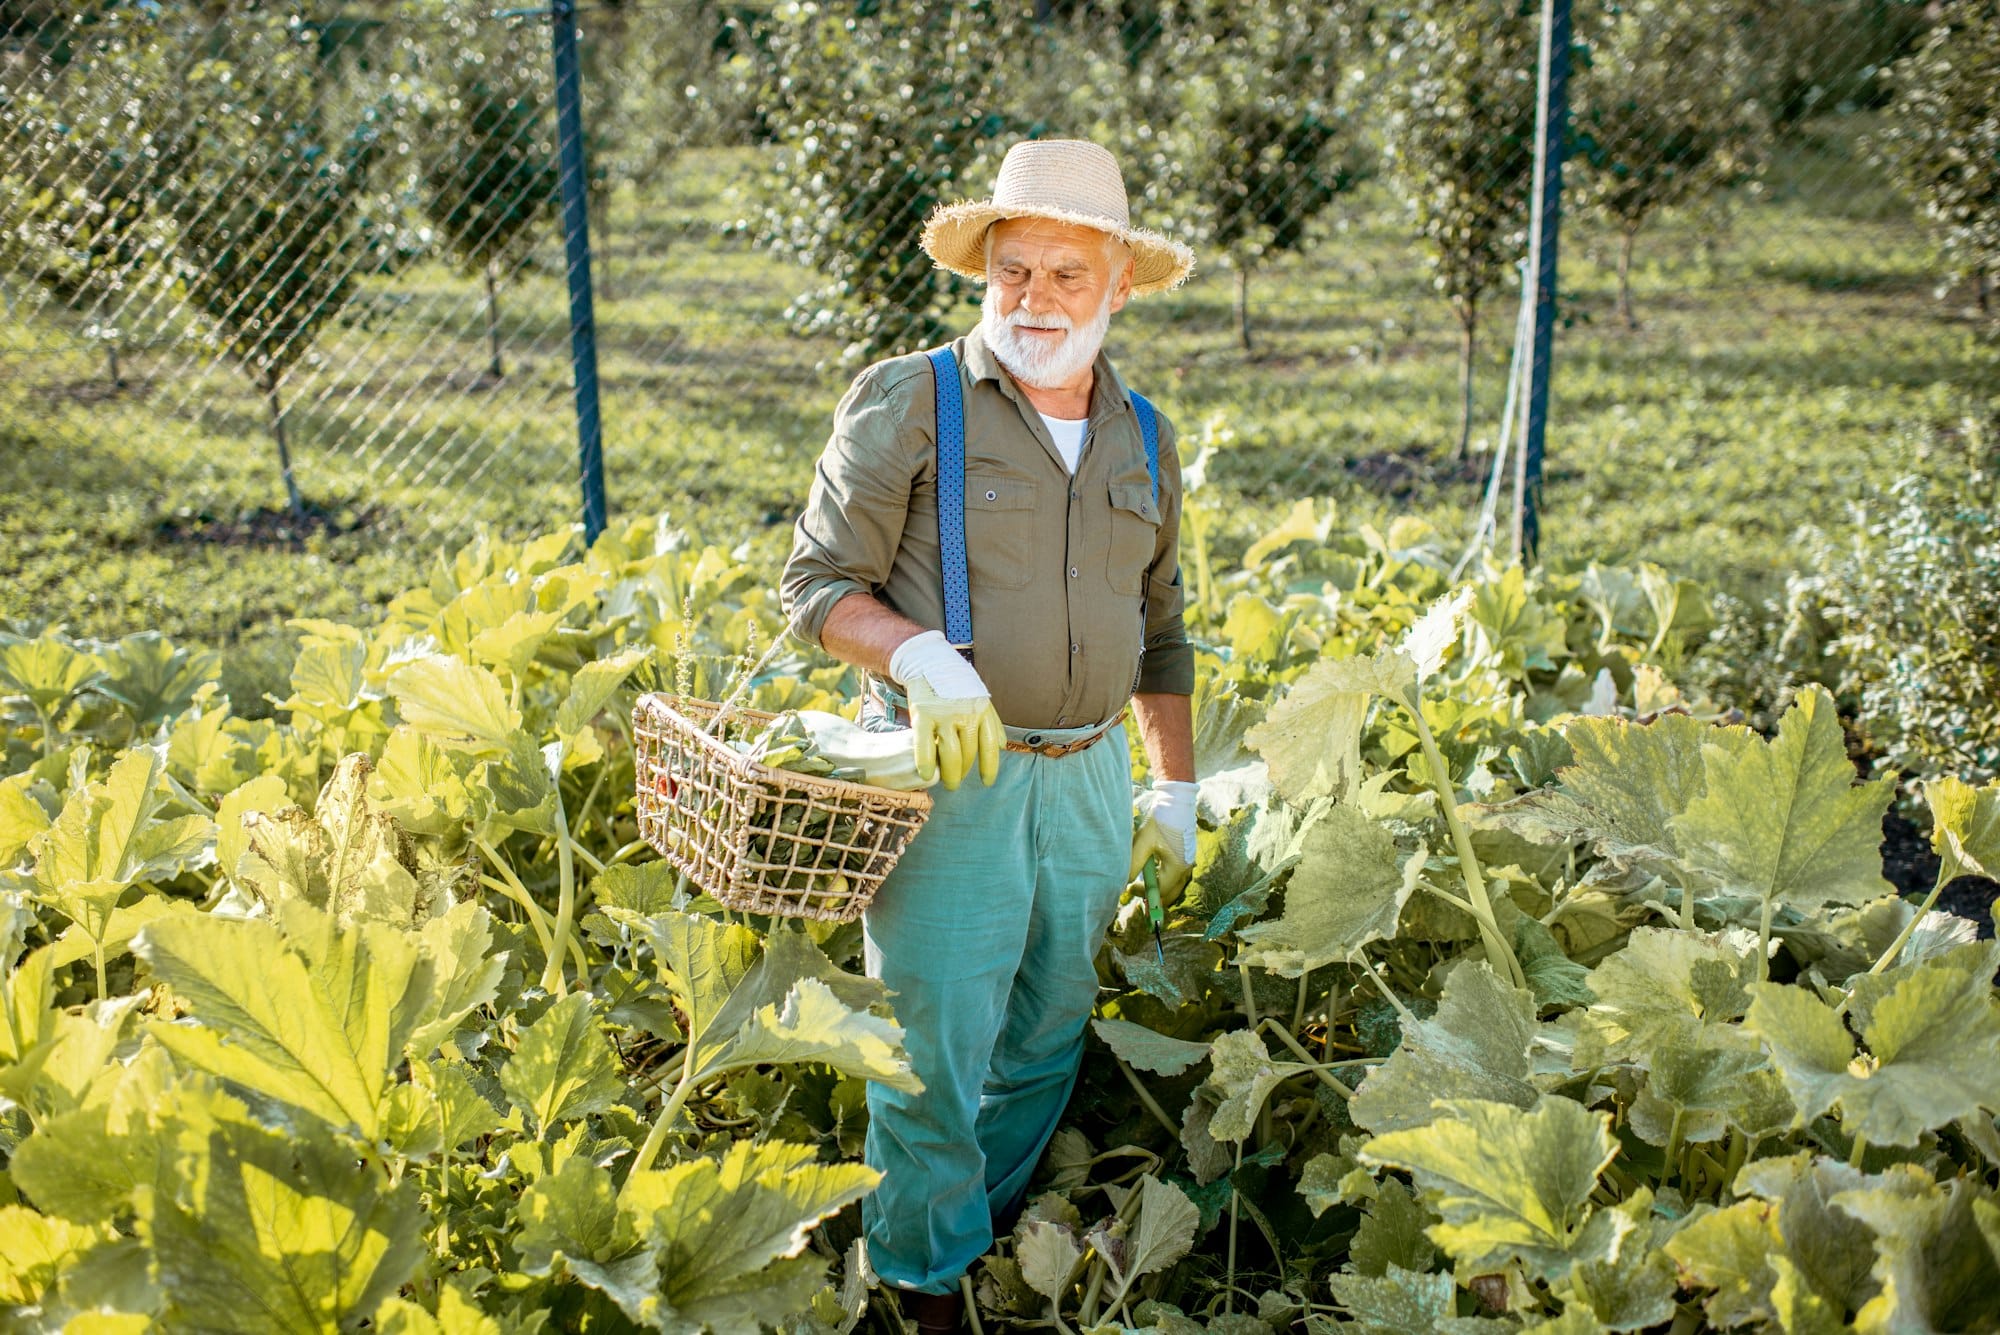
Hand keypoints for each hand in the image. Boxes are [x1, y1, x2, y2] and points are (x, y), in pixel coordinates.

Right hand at [890, 631, 1002, 790]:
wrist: (929, 662)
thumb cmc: (955, 684)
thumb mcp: (980, 698)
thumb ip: (991, 722)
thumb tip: (1002, 746)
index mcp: (982, 711)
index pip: (989, 746)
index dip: (989, 767)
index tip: (987, 782)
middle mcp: (965, 714)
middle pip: (968, 754)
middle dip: (963, 772)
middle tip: (956, 781)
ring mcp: (944, 715)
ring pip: (949, 754)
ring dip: (948, 773)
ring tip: (946, 782)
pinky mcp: (923, 714)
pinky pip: (924, 745)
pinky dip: (925, 762)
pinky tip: (926, 775)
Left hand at [1129, 780, 1198, 898]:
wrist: (1176, 802)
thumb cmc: (1160, 822)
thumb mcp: (1142, 843)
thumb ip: (1133, 864)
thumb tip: (1125, 881)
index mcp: (1177, 867)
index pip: (1161, 891)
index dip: (1144, 894)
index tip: (1130, 888)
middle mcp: (1186, 867)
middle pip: (1171, 893)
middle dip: (1155, 896)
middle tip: (1138, 892)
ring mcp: (1187, 861)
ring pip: (1173, 884)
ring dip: (1159, 886)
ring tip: (1143, 881)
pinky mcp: (1185, 855)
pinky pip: (1174, 873)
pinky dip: (1163, 876)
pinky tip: (1152, 868)